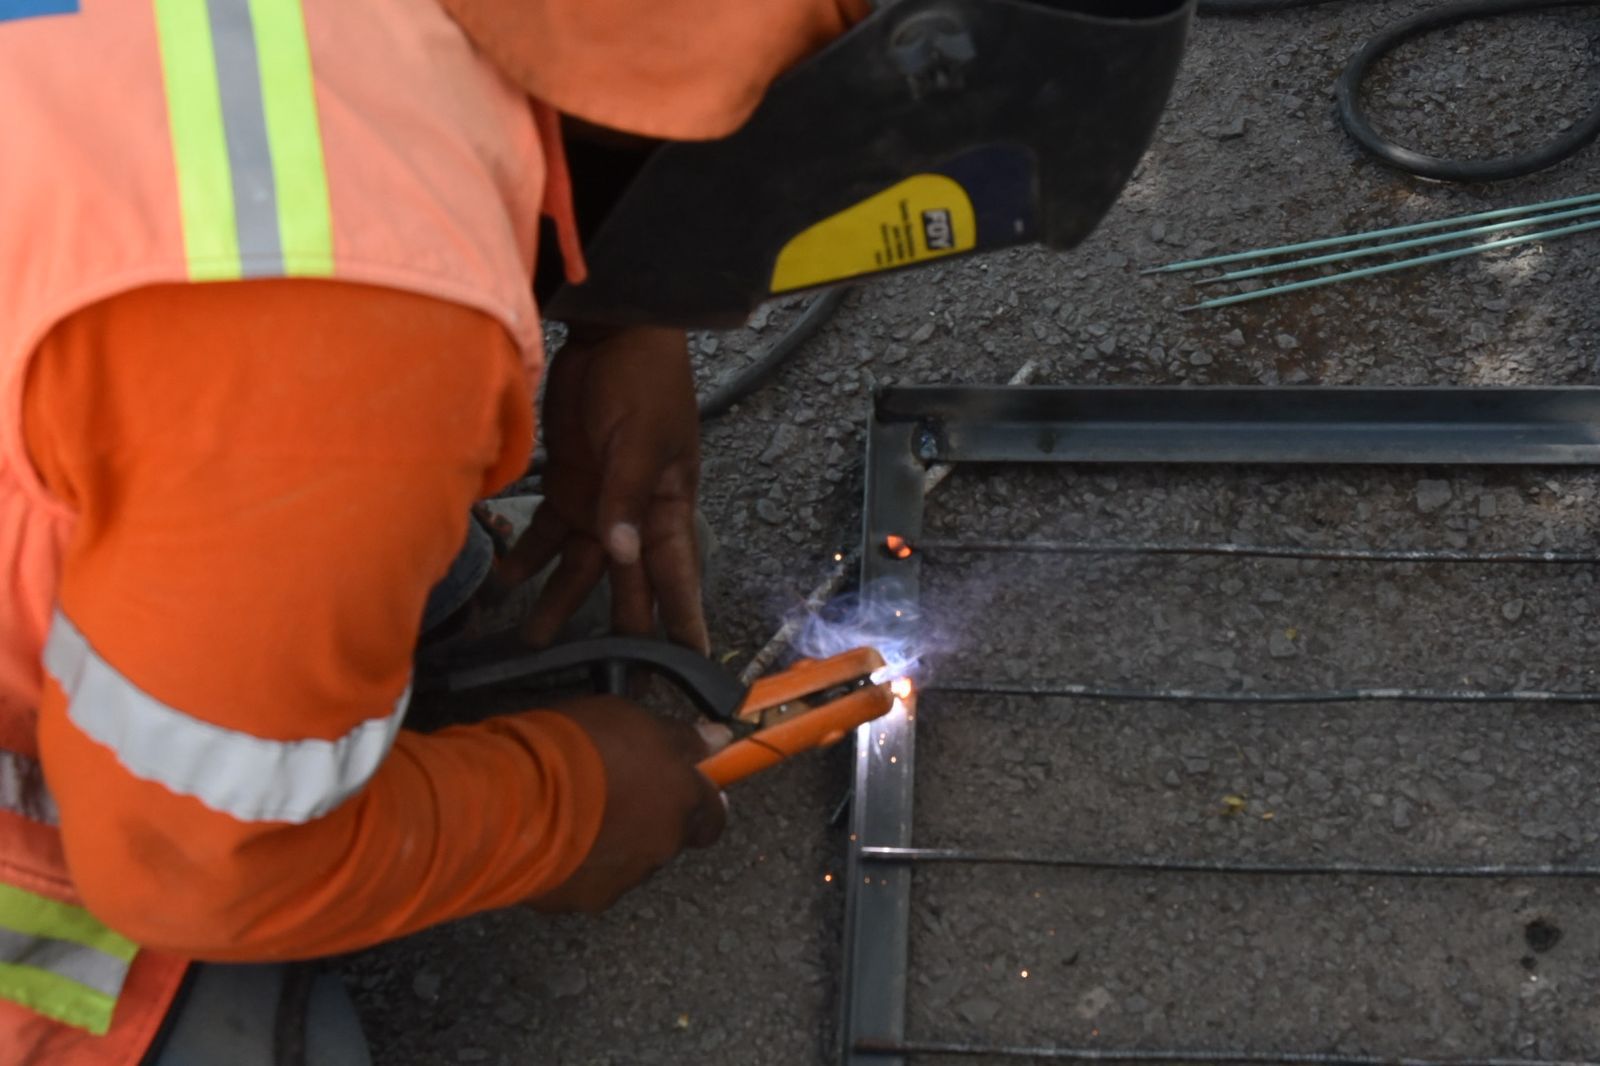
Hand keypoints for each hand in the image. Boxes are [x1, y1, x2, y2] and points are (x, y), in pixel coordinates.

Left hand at [501, 326, 707, 651]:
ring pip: (579, 567)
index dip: (683, 620)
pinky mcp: (566, 483)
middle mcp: (635, 515)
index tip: (691, 663)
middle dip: (619, 630)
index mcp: (669, 506)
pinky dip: (526, 555)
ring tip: (532, 643)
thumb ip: (625, 498)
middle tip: (609, 679)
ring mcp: (599, 502)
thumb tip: (622, 554)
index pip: (678, 575)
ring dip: (558, 602)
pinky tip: (502, 582)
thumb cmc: (645, 383)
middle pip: (627, 583)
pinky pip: (545, 532)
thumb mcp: (641, 440)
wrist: (612, 334)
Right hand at [531, 696, 725, 912]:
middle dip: (646, 820)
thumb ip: (681, 738)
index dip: (698, 802)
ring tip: (575, 812)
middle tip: (613, 790)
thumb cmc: (578, 749)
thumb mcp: (635, 720)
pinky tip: (552, 836)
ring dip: (611, 842)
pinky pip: (586, 880)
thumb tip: (718, 739)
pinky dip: (576, 863)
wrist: (517, 797)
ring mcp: (622, 879)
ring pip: (627, 862)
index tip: (682, 786)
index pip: (713, 817)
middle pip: (666, 839)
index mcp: (682, 804)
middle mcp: (660, 848)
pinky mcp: (581, 899)